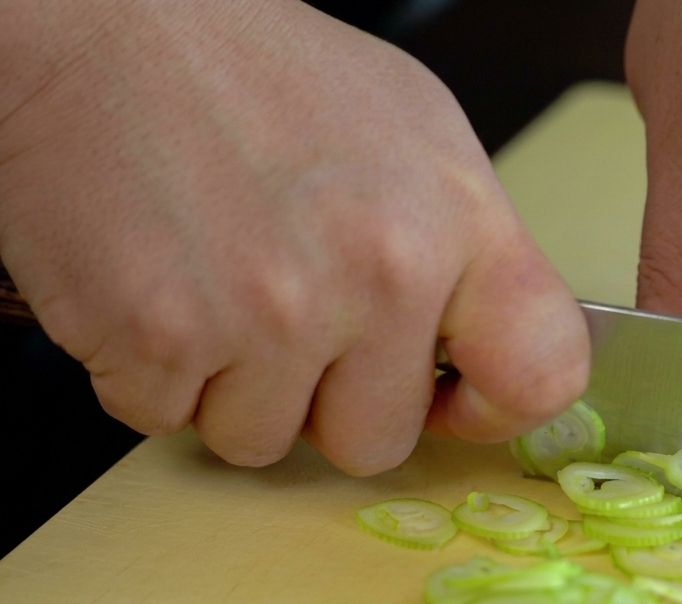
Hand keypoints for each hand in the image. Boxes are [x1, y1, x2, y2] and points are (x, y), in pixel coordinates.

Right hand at [0, 0, 587, 473]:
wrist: (102, 25)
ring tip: (218, 284)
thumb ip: (466, 255)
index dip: (495, 410)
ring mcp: (269, 313)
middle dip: (328, 401)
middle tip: (291, 311)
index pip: (540, 374)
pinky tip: (163, 287)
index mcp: (457, 221)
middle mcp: (379, 273)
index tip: (454, 397)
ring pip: (263, 443)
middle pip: (375, 444)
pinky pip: (167, 421)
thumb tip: (482, 352)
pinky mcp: (160, 337)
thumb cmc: (258, 73)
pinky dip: (154, 373)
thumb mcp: (416, 136)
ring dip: (234, 389)